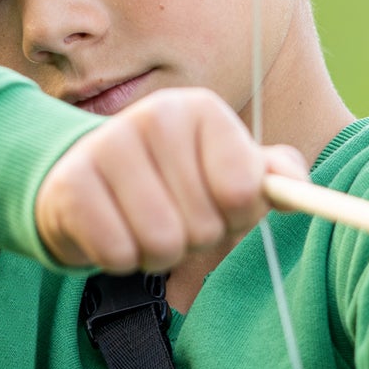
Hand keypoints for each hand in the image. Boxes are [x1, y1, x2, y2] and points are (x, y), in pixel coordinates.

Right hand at [35, 87, 308, 270]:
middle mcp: (155, 116)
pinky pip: (117, 254)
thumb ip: (275, 176)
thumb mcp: (228, 170)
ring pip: (161, 242)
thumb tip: (298, 188)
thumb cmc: (172, 180)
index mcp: (201, 110)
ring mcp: (106, 145)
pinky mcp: (69, 184)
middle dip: (195, 239)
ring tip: (144, 227)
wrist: (88, 179)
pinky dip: (121, 259)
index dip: (239, 215)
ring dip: (158, 254)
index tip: (223, 206)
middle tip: (175, 217)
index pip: (244, 189)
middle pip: (204, 224)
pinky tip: (112, 230)